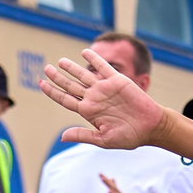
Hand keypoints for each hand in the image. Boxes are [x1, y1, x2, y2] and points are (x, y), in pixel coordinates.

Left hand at [40, 48, 165, 149]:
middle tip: (46, 68)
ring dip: (71, 67)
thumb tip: (62, 137)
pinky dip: (94, 59)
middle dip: (57, 77)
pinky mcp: (117, 81)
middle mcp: (94, 98)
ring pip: (83, 75)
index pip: (65, 99)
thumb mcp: (104, 139)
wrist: (151, 127)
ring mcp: (104, 88)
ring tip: (60, 61)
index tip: (41, 84)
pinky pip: (103, 67)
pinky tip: (85, 52)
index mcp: (88, 112)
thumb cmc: (129, 136)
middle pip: (70, 85)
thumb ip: (83, 135)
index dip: (53, 92)